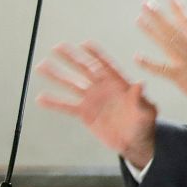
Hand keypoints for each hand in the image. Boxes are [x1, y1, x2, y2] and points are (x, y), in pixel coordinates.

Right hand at [35, 42, 157, 168]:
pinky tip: (39, 98)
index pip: (106, 65)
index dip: (96, 55)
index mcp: (119, 83)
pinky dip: (54, 102)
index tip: (85, 44)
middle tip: (56, 47)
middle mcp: (103, 87)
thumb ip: (140, 98)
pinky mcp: (85, 113)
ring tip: (41, 66)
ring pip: (71, 83)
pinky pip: (67, 106)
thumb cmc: (145, 124)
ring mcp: (92, 99)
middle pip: (84, 69)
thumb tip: (141, 83)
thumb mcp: (146, 111)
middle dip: (71, 57)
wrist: (134, 142)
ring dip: (56, 75)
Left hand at [133, 0, 186, 129]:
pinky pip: (162, 69)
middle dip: (160, 16)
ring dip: (152, 30)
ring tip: (140, 18)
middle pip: (175, 29)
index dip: (181, 10)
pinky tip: (137, 57)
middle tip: (147, 4)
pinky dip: (149, 63)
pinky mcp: (183, 78)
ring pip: (168, 42)